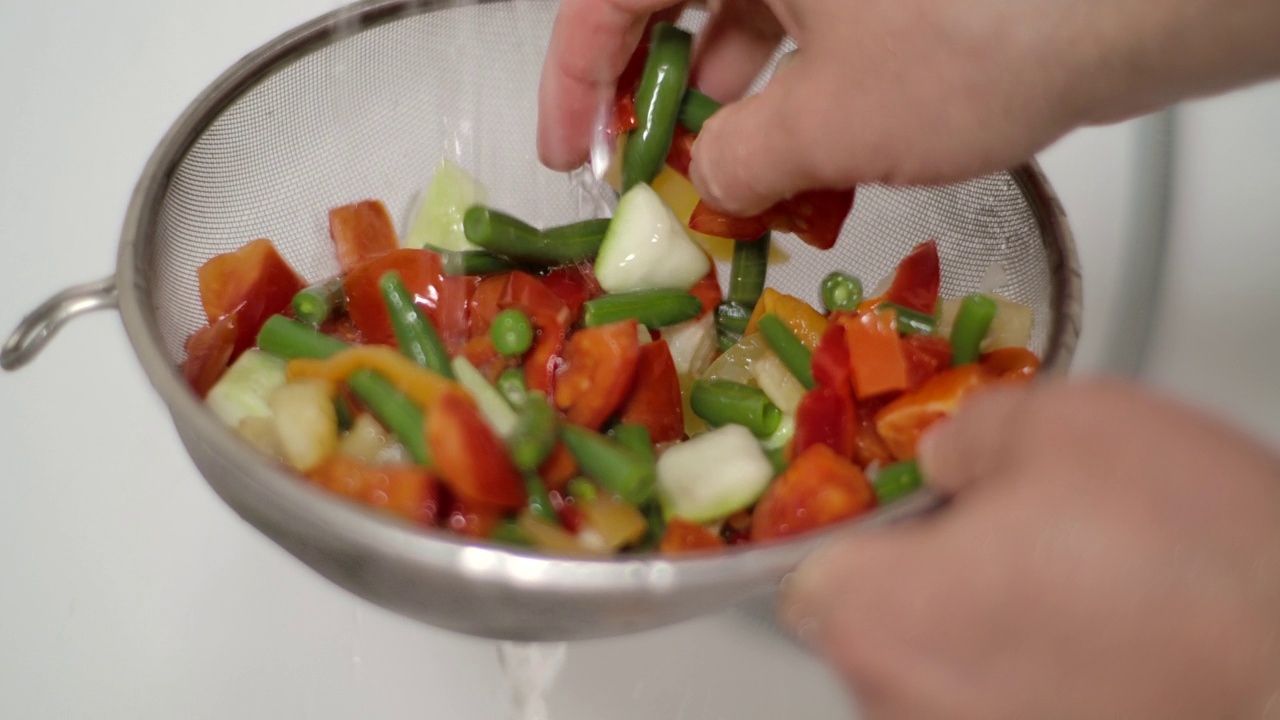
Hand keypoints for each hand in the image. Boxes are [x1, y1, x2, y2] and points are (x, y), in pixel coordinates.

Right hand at [538, 0, 1279, 215]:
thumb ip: (739, 158)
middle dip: (661, 100)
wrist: (1132, 4)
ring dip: (734, 108)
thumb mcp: (826, 119)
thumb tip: (710, 182)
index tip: (572, 152)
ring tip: (731, 193)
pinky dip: (800, 92)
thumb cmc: (972, 36)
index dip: (575, 78)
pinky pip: (817, 29)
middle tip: (652, 180)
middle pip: (679, 1)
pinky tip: (805, 163)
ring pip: (752, 18)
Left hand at [780, 380, 1279, 718]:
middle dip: (924, 571)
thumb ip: (963, 433)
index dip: (857, 522)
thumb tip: (942, 457)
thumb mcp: (1062, 425)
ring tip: (1079, 584)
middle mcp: (905, 707)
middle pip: (872, 623)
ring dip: (982, 626)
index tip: (902, 503)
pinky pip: (1001, 706)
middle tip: (1012, 529)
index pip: (805, 567)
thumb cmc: (1195, 559)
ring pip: (940, 670)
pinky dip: (1030, 676)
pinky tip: (1104, 641)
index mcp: (878, 616)